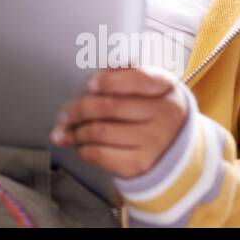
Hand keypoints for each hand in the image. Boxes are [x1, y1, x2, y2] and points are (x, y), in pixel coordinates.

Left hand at [49, 66, 189, 179]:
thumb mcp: (149, 87)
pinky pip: (99, 154)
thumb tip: (91, 76)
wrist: (172, 151)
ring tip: (67, 129)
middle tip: (66, 113)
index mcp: (166, 88)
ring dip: (75, 130)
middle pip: (109, 106)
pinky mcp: (140, 165)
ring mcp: (154, 143)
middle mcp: (165, 116)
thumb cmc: (151, 111)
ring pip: (99, 131)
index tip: (90, 85)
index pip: (137, 78)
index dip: (108, 81)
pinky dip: (82, 149)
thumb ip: (124, 75)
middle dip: (78, 109)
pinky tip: (80, 145)